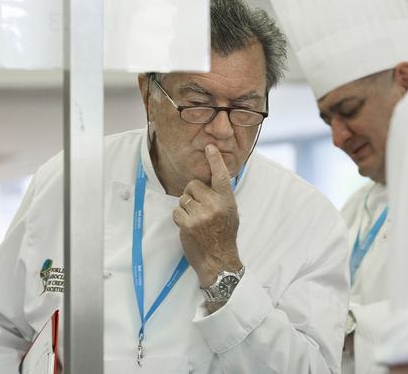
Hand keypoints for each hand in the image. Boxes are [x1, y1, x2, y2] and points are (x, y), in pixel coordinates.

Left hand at [173, 144, 242, 287]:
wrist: (219, 262)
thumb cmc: (224, 237)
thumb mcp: (230, 214)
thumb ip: (221, 198)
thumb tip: (209, 182)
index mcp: (227, 201)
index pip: (221, 176)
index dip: (215, 160)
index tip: (210, 147)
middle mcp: (215, 205)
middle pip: (193, 185)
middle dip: (192, 194)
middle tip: (198, 208)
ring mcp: (201, 215)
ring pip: (183, 198)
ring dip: (185, 207)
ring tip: (195, 220)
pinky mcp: (188, 224)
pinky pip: (177, 211)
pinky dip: (180, 218)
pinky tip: (188, 227)